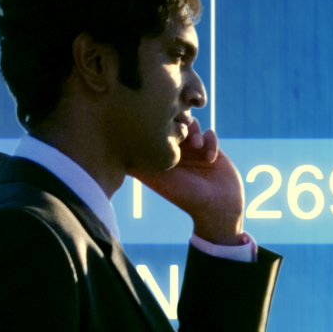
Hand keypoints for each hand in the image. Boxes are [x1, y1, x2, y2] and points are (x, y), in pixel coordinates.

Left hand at [139, 124, 246, 246]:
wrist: (217, 209)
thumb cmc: (184, 196)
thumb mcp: (157, 180)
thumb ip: (138, 167)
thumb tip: (115, 152)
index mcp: (161, 155)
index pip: (155, 130)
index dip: (158, 126)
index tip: (162, 131)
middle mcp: (176, 151)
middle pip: (173, 122)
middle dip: (178, 124)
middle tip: (183, 134)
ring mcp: (194, 150)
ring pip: (191, 124)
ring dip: (194, 130)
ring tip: (197, 145)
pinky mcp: (211, 150)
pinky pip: (209, 134)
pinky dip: (211, 142)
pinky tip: (210, 158)